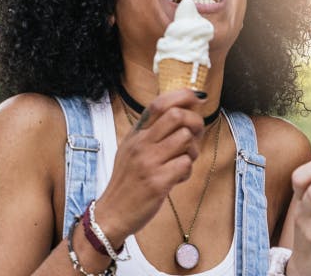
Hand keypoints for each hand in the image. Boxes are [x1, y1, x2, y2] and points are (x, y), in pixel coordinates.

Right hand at [92, 89, 205, 245]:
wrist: (112, 213)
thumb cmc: (128, 181)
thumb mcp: (133, 150)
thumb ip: (153, 132)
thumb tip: (184, 112)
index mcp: (135, 134)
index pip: (159, 103)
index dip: (183, 95)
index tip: (198, 98)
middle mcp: (140, 144)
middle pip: (177, 116)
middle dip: (195, 123)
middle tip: (195, 137)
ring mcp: (148, 162)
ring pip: (186, 139)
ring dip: (192, 151)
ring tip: (182, 162)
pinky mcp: (157, 181)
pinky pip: (186, 165)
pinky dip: (187, 172)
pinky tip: (176, 179)